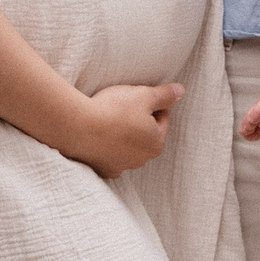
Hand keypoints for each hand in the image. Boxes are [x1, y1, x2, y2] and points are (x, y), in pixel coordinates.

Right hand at [62, 81, 182, 178]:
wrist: (79, 127)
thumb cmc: (114, 109)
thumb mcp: (144, 95)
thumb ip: (165, 95)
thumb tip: (180, 91)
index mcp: (156, 142)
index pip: (161, 118)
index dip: (151, 103)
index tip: (136, 96)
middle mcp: (142, 159)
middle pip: (144, 134)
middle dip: (138, 121)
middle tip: (122, 106)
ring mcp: (122, 166)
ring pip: (127, 146)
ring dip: (122, 134)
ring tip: (108, 118)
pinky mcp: (103, 169)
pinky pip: (109, 155)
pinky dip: (107, 146)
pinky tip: (99, 134)